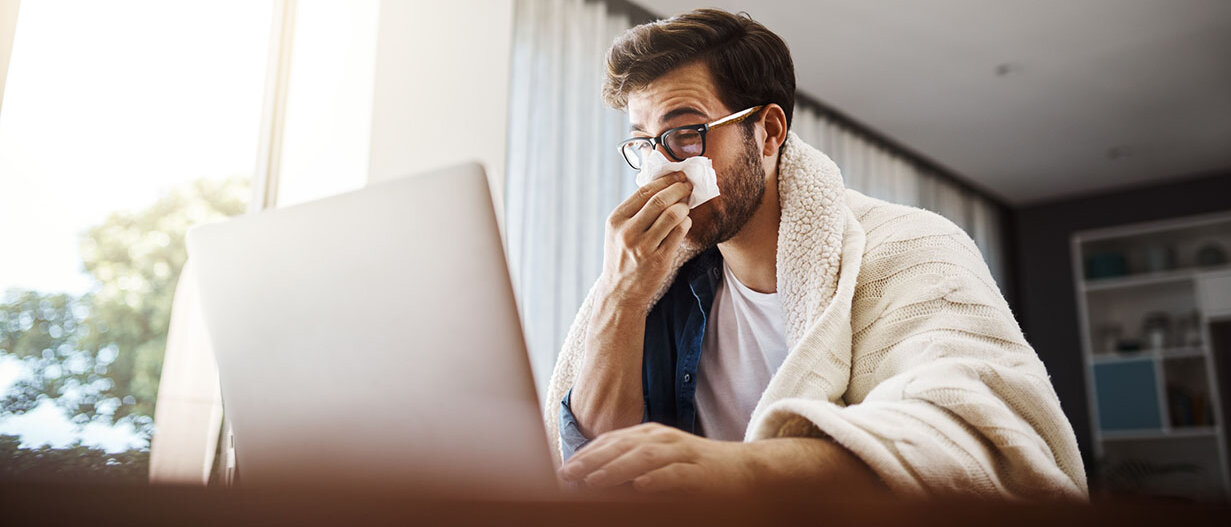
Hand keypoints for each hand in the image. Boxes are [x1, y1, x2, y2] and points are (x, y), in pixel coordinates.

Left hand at [557, 422, 754, 494]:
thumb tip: (592, 478)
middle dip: (592, 460)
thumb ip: (630, 465)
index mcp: (650, 434)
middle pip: (622, 445)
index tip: (565, 468)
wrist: (741, 469)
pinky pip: (675, 474)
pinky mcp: (699, 472)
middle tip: (568, 474)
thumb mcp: (658, 461)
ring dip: (616, 469)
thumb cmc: (693, 468)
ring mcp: (682, 453)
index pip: (612, 439)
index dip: (587, 453)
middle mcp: (663, 439)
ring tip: (592, 481)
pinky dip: (657, 479)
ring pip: (644, 458)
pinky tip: (639, 487)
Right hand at [598, 173, 692, 310]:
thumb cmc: (622, 256)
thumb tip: (662, 185)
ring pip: (672, 215)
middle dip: (679, 189)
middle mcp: (628, 232)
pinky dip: (686, 223)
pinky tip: (685, 222)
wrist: (620, 291)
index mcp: (616, 220)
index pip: (644, 192)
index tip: (677, 176)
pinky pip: (679, 233)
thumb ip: (635, 210)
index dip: (665, 181)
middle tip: (688, 186)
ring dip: (684, 207)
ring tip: (686, 206)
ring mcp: (644, 247)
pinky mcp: (659, 259)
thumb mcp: (618, 231)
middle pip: (660, 200)